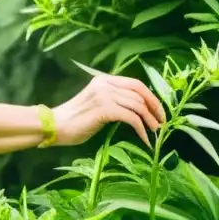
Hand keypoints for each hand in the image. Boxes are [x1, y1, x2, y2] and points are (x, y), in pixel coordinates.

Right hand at [51, 74, 165, 146]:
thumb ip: (113, 100)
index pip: (135, 84)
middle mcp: (105, 84)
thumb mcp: (96, 104)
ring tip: (155, 132)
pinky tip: (144, 139)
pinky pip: (131, 118)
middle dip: (155, 107)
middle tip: (162, 122)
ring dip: (150, 120)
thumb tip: (137, 109)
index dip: (151, 97)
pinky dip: (141, 129)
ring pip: (137, 105)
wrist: (56, 126)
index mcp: (104, 80)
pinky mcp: (104, 109)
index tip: (159, 111)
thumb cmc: (75, 120)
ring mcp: (105, 95)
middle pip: (140, 92)